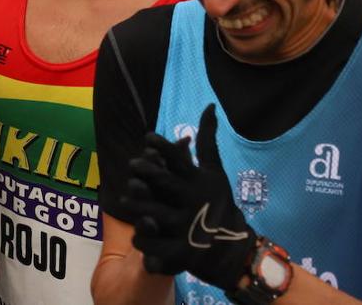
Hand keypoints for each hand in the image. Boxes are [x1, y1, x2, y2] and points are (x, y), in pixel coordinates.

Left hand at [120, 104, 255, 290]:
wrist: (234, 249)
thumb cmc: (220, 203)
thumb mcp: (215, 172)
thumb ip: (207, 142)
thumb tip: (209, 106)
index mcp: (200, 183)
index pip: (180, 160)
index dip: (161, 146)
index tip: (147, 137)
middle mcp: (194, 203)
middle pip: (164, 183)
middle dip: (145, 172)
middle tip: (132, 166)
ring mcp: (187, 229)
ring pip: (153, 214)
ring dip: (137, 207)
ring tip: (127, 200)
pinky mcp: (181, 254)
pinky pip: (153, 246)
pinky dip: (144, 242)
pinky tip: (139, 235)